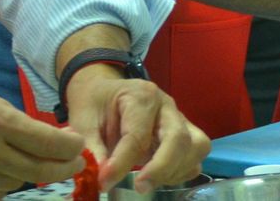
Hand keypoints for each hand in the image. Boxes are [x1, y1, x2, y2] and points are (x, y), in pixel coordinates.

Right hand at [0, 79, 86, 200]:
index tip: (77, 145)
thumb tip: (52, 139)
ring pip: (21, 183)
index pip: (50, 143)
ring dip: (32, 174)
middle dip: (63, 167)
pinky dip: (6, 184)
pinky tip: (2, 170)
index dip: (72, 147)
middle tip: (71, 163)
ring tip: (31, 160)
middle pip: (42, 170)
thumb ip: (18, 123)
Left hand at [63, 65, 210, 191]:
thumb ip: (92, 149)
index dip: (122, 163)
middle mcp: (166, 106)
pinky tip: (157, 176)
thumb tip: (102, 177)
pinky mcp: (185, 133)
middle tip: (139, 187)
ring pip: (196, 146)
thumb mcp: (83, 122)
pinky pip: (195, 155)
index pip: (137, 135)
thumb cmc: (95, 104)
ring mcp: (179, 118)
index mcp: (141, 96)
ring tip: (148, 180)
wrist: (104, 92)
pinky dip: (181, 171)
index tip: (105, 182)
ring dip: (175, 170)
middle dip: (160, 168)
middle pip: (178, 139)